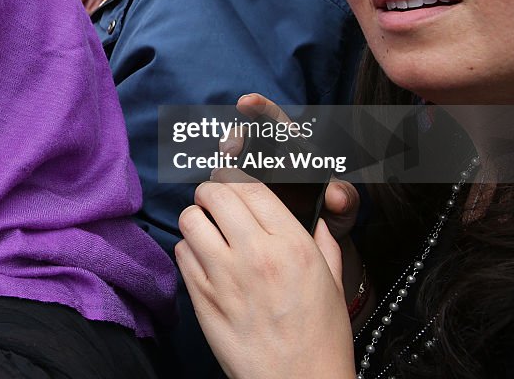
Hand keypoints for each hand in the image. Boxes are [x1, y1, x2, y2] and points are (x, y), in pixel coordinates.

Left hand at [177, 183, 355, 378]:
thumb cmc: (319, 337)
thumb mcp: (332, 279)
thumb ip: (323, 240)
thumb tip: (318, 217)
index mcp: (292, 244)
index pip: (250, 186)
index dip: (235, 177)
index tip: (231, 181)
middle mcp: (255, 254)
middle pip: (214, 194)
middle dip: (211, 193)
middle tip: (215, 202)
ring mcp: (224, 275)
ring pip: (190, 219)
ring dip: (197, 219)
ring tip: (208, 230)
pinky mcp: (202, 297)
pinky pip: (181, 253)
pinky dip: (189, 250)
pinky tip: (204, 260)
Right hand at [217, 93, 359, 239]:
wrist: (316, 246)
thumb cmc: (331, 218)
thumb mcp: (342, 207)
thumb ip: (344, 197)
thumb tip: (337, 196)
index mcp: (294, 152)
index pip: (275, 122)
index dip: (260, 108)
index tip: (246, 102)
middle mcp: (269, 161)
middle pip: (246, 138)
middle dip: (234, 138)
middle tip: (230, 150)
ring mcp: (252, 179)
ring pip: (231, 162)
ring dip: (222, 164)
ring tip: (220, 172)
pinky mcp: (241, 198)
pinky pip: (225, 188)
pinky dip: (217, 188)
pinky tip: (214, 193)